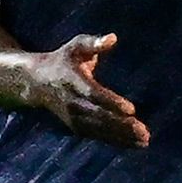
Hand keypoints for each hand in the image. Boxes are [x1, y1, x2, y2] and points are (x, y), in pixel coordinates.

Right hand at [25, 34, 150, 147]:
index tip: (131, 109)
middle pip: (99, 117)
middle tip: (144, 131)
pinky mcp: (76, 127)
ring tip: (144, 141)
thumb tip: (112, 38)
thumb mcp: (76, 46)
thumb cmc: (63, 59)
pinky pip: (98, 136)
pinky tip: (135, 144)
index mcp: (73, 82)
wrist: (37, 83)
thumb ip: (93, 43)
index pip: (94, 95)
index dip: (112, 103)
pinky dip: (116, 141)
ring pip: (100, 130)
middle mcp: (72, 104)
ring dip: (122, 137)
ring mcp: (73, 118)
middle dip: (122, 125)